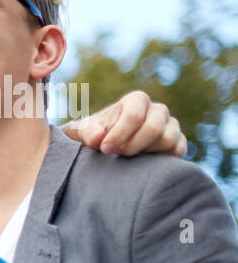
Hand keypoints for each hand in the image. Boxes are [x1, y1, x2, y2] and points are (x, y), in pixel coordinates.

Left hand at [65, 90, 184, 156]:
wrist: (108, 147)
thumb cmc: (96, 135)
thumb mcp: (84, 132)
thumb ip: (87, 132)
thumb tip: (97, 138)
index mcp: (137, 100)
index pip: (134, 114)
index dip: (119, 134)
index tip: (105, 148)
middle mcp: (158, 110)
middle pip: (154, 128)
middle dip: (132, 146)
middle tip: (116, 154)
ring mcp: (171, 125)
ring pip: (168, 139)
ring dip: (145, 153)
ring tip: (127, 157)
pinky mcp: (178, 142)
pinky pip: (178, 150)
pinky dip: (162, 159)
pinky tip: (143, 162)